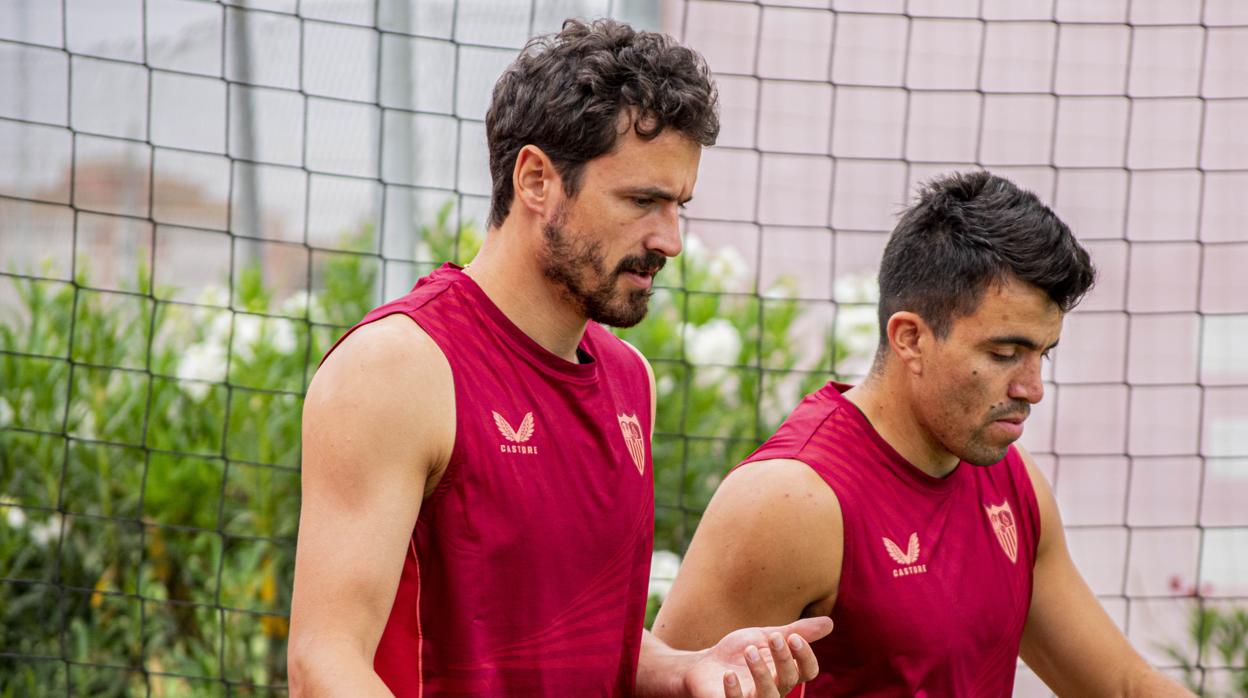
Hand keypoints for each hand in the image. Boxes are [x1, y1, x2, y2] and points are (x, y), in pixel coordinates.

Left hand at [682, 617, 832, 697]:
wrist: (705, 665)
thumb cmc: (739, 653)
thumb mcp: (766, 637)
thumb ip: (795, 632)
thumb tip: (830, 623)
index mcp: (786, 672)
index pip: (808, 671)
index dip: (805, 657)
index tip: (793, 637)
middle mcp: (774, 689)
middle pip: (789, 680)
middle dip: (784, 658)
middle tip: (773, 636)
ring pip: (768, 696)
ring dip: (761, 673)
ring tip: (749, 650)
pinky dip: (734, 692)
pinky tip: (729, 675)